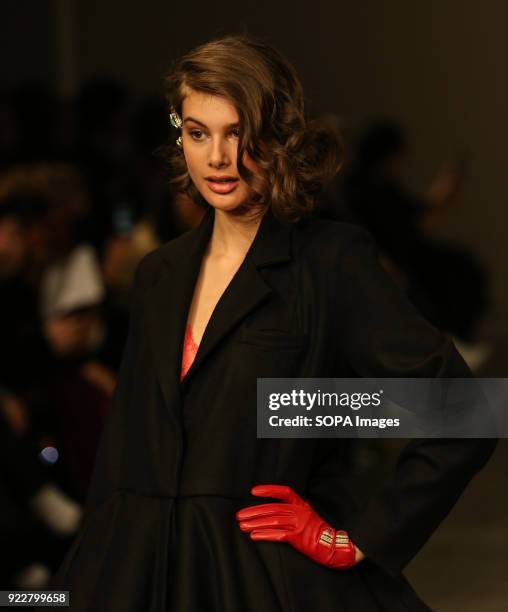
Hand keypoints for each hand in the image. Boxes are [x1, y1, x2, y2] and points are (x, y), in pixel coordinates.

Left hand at [236, 484, 357, 568]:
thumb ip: (292, 509)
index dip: (268, 490)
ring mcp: (298, 524)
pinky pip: (278, 535)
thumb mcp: (307, 513)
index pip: (283, 492)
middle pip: (272, 509)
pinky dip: (264, 535)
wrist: (332, 545)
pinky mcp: (297, 538)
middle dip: (254, 512)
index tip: (253, 491)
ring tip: (243, 526)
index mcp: (300, 504)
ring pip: (272, 521)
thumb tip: (273, 508)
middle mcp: (298, 511)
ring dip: (255, 524)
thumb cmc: (317, 529)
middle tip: (240, 515)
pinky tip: (254, 536)